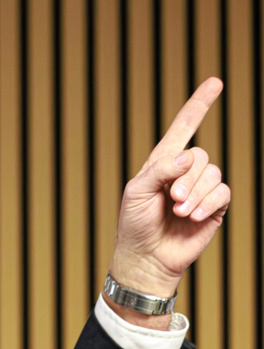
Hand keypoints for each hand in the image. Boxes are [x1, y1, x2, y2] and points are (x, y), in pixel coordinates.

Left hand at [110, 77, 229, 305]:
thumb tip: (189, 155)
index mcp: (162, 163)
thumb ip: (160, 170)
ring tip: (178, 212)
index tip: (215, 82)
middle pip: (201, 155)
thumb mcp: (136, 192)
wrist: (146, 257)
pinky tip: (192, 217)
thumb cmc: (134, 224)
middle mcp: (184, 172)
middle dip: (187, 178)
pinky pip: (223, 193)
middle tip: (170, 200)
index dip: (199, 105)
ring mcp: (200, 190)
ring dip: (195, 194)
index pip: (183, 128)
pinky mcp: (214, 207)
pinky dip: (207, 203)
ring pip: (213, 174)